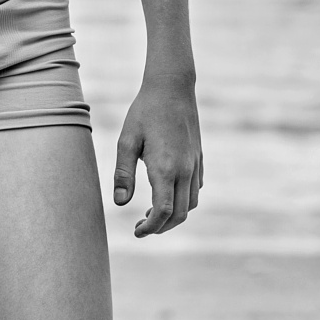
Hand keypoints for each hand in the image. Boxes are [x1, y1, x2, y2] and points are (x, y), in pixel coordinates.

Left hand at [111, 77, 201, 237]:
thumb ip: (123, 173)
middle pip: (180, 214)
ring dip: (174, 216)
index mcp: (165, 168)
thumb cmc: (145, 111)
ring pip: (191, 204)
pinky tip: (166, 192)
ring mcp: (195, 164)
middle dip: (162, 227)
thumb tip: (120, 203)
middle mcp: (185, 170)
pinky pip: (195, 189)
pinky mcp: (199, 158)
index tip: (137, 232)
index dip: (150, 228)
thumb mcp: (126, 140)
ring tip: (151, 212)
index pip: (163, 211)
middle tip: (141, 227)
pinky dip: (183, 200)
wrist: (173, 87)